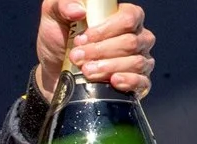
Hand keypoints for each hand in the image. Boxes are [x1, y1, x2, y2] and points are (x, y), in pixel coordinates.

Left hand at [36, 2, 155, 99]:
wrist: (55, 71)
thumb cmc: (60, 39)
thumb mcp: (54, 16)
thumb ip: (63, 4)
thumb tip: (78, 10)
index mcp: (123, 16)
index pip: (129, 17)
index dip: (106, 29)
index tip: (82, 39)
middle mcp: (137, 37)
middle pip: (130, 42)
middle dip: (101, 51)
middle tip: (77, 57)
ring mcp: (140, 60)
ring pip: (136, 62)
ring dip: (109, 67)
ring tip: (86, 71)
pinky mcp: (138, 82)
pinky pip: (142, 82)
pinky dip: (128, 82)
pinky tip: (114, 81)